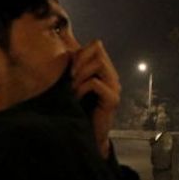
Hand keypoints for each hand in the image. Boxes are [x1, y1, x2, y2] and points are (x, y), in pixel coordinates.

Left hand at [70, 40, 120, 158]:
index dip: (81, 50)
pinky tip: (75, 98)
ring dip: (80, 74)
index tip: (69, 67)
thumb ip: (73, 66)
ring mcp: (114, 87)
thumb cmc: (78, 109)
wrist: (88, 135)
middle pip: (98, 50)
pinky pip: (95, 83)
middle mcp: (112, 75)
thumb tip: (64, 45)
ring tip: (71, 88)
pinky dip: (81, 88)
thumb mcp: (73, 83)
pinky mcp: (112, 99)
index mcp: (104, 70)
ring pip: (98, 63)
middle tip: (69, 77)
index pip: (97, 45)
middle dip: (79, 60)